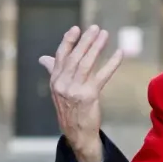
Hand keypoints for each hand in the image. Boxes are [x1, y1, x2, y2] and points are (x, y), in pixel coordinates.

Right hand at [38, 25, 124, 161]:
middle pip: (75, 57)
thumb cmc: (69, 108)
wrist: (76, 133)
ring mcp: (75, 90)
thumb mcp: (57, 90)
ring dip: (97, 47)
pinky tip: (119, 53)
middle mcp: (63, 84)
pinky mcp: (89, 96)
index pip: (61, 56)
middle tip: (96, 28)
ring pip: (87, 63)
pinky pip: (102, 75)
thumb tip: (43, 58)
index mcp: (55, 80)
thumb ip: (53, 72)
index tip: (76, 28)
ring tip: (105, 35)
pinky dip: (111, 63)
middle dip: (85, 41)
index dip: (68, 41)